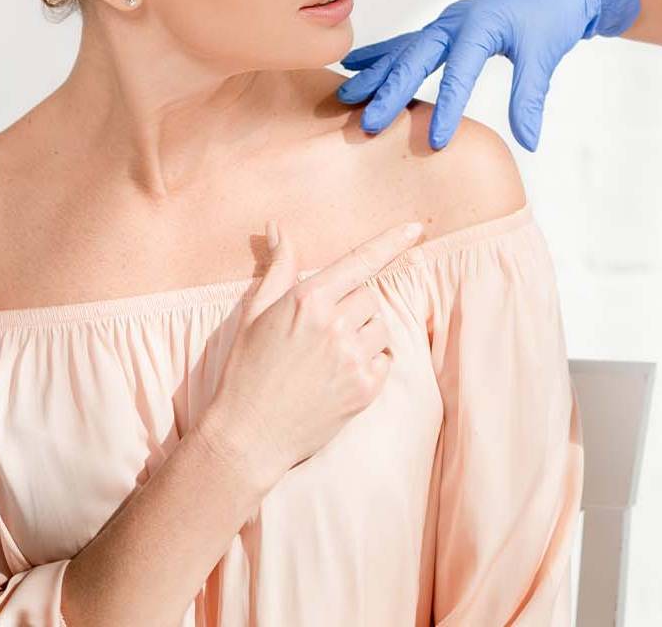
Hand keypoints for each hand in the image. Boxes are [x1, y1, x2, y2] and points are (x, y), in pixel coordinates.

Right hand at [202, 218, 424, 487]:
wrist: (248, 435)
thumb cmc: (246, 370)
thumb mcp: (255, 312)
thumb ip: (278, 267)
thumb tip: (278, 226)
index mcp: (308, 300)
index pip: (360, 260)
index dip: (391, 242)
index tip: (415, 228)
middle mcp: (334, 324)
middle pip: (369, 296)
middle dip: (352, 307)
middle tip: (322, 332)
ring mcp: (352, 357)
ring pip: (380, 327)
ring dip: (364, 335)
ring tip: (329, 356)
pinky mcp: (365, 388)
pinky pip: (385, 359)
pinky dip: (370, 363)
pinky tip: (339, 376)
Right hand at [337, 0, 641, 150]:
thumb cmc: (551, 18)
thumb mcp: (545, 56)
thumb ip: (530, 98)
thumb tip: (529, 141)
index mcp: (481, 25)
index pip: (459, 72)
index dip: (446, 107)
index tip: (435, 141)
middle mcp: (455, 21)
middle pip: (416, 58)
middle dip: (392, 93)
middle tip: (369, 125)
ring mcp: (446, 22)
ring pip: (404, 50)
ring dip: (376, 74)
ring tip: (346, 97)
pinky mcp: (444, 28)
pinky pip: (407, 42)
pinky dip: (382, 55)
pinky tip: (356, 64)